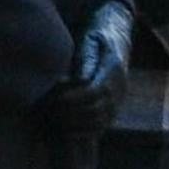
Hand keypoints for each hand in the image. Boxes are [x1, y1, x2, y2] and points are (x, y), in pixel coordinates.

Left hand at [43, 0, 134, 132]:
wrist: (116, 36)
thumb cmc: (97, 36)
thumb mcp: (91, 40)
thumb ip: (85, 59)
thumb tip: (79, 80)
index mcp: (113, 69)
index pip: (94, 92)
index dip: (73, 98)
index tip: (53, 98)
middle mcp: (120, 87)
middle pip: (96, 109)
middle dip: (70, 113)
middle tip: (48, 111)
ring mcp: (119, 99)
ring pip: (100, 121)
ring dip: (75, 124)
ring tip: (54, 120)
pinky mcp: (114, 107)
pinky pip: (102, 126)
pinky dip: (85, 133)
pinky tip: (66, 133)